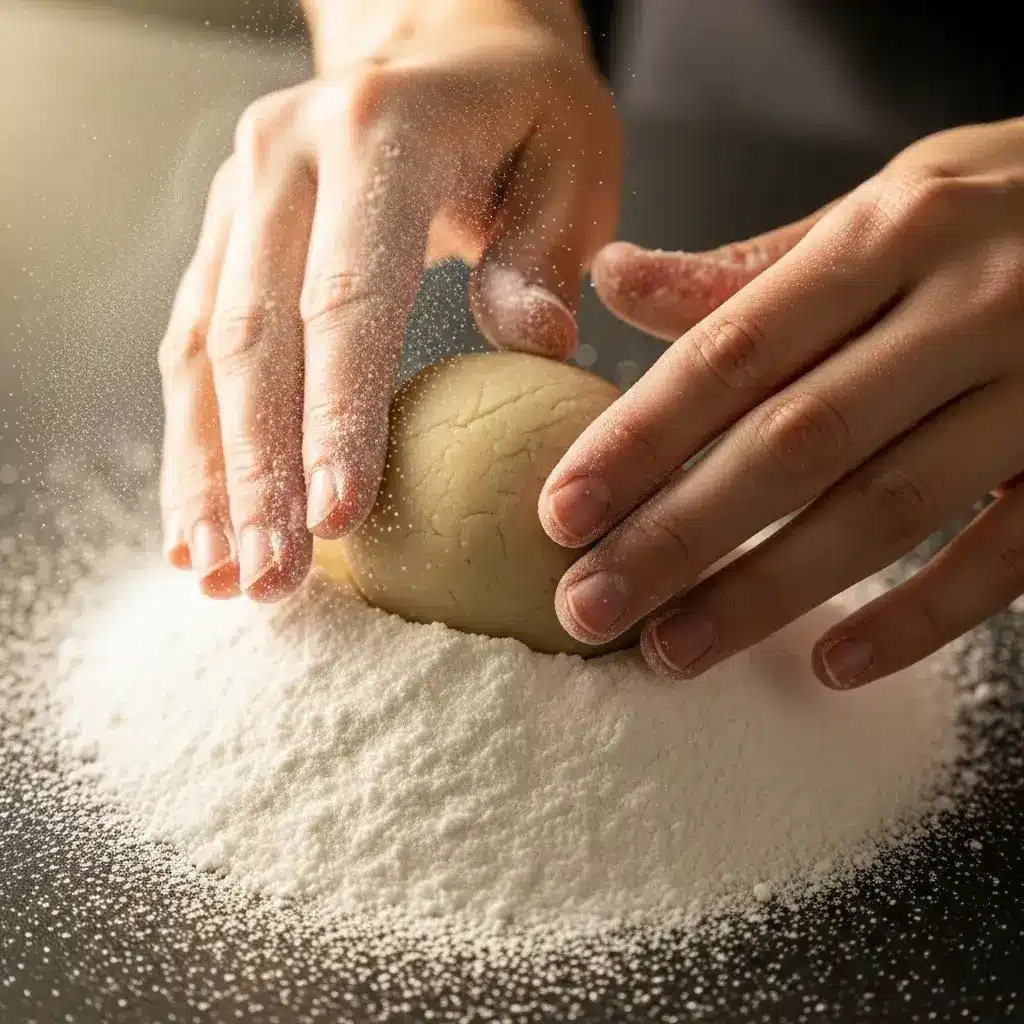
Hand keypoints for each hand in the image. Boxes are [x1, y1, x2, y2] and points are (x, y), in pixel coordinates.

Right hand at [159, 0, 620, 600]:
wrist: (444, 50)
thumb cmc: (526, 117)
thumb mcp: (570, 161)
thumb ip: (540, 254)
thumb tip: (537, 347)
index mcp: (378, 134)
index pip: (348, 296)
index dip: (337, 414)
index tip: (340, 519)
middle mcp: (283, 160)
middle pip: (255, 338)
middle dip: (258, 471)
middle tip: (271, 580)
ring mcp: (240, 197)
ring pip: (205, 353)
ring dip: (209, 474)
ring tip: (222, 576)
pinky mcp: (226, 236)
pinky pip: (194, 347)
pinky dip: (196, 441)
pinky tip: (200, 522)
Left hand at [539, 117, 1023, 687]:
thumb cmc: (1009, 211)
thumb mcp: (887, 207)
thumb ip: (753, 267)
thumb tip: (615, 279)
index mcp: (892, 233)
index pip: (734, 350)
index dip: (639, 439)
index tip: (559, 514)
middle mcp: (967, 305)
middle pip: (794, 442)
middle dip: (678, 537)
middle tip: (586, 607)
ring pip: (886, 509)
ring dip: (766, 592)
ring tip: (671, 650)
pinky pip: (1005, 559)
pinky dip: (917, 619)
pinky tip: (830, 665)